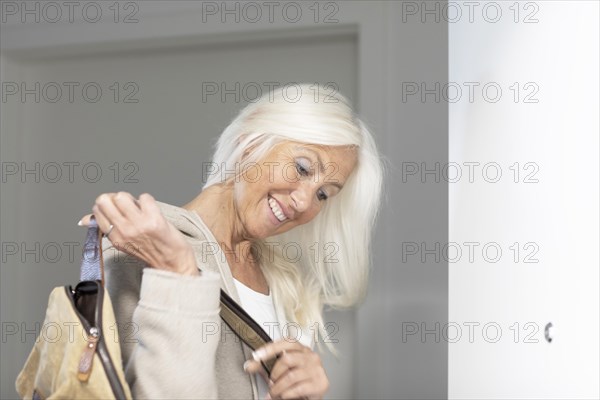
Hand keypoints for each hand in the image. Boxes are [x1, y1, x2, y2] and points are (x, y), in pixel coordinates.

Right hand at [79, 192, 198, 275]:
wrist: (173, 264)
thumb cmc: (150, 252)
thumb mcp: (123, 242)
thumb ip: (105, 228)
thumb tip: (84, 219)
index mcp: (113, 236)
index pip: (97, 209)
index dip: (108, 204)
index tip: (118, 209)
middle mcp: (123, 231)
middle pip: (105, 199)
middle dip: (116, 198)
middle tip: (128, 207)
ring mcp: (138, 225)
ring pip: (122, 196)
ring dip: (132, 198)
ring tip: (140, 209)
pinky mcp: (154, 220)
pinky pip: (144, 197)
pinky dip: (148, 201)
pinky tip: (152, 211)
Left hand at [244, 339, 328, 399]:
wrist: (310, 395)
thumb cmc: (295, 381)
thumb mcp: (276, 371)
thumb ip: (263, 366)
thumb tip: (248, 365)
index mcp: (301, 348)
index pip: (286, 342)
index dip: (270, 348)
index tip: (257, 356)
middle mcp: (311, 356)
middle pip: (287, 359)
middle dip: (274, 373)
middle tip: (270, 382)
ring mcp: (317, 369)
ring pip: (291, 376)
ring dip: (278, 387)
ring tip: (274, 392)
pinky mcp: (320, 383)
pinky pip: (299, 389)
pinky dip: (287, 394)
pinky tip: (284, 395)